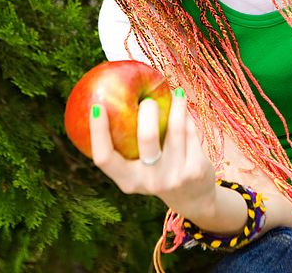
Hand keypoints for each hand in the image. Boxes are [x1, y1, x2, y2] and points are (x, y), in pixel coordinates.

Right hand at [89, 89, 216, 218]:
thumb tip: (116, 97)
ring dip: (176, 106)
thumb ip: (128, 144)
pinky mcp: (194, 168)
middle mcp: (150, 181)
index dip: (98, 132)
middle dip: (148, 110)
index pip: (104, 158)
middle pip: (146, 136)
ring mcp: (174, 176)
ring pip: (175, 129)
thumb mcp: (139, 168)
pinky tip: (185, 112)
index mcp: (128, 181)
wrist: (193, 198)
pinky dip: (187, 118)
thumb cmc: (158, 172)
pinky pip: (190, 132)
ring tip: (176, 93)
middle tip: (148, 100)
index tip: (97, 106)